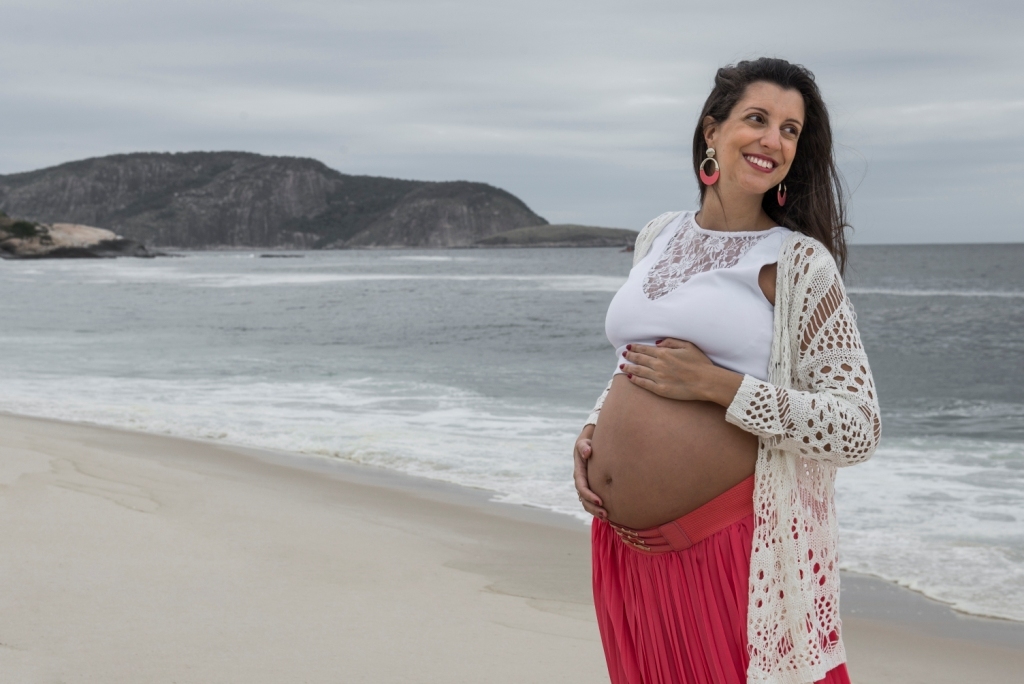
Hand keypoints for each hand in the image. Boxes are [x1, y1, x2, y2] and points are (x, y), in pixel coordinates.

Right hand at [573, 425, 606, 519]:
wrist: (590, 445)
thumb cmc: (588, 443)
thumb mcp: (583, 442)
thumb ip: (584, 446)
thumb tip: (587, 452)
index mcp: (579, 472)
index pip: (582, 487)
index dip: (589, 495)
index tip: (600, 501)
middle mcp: (581, 481)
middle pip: (584, 499)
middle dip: (593, 508)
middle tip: (606, 514)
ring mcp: (586, 486)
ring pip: (587, 503)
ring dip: (596, 512)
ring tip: (607, 517)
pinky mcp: (593, 488)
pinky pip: (593, 502)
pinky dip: (598, 509)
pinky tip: (609, 514)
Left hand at [620, 338, 743, 406]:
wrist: (706, 381)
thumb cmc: (700, 363)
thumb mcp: (688, 346)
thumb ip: (671, 342)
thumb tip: (658, 343)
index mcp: (665, 353)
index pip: (645, 349)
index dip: (635, 348)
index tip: (629, 346)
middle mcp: (659, 364)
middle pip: (639, 359)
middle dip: (630, 356)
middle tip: (623, 354)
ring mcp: (658, 377)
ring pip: (638, 371)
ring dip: (629, 367)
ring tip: (622, 366)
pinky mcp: (660, 389)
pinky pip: (644, 383)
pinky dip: (635, 379)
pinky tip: (630, 377)